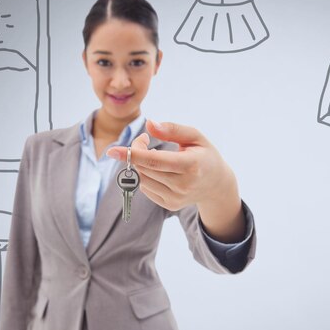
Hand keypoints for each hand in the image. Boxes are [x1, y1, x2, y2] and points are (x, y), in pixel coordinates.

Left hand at [106, 120, 235, 211]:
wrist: (216, 184)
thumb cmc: (205, 155)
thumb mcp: (195, 136)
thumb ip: (173, 129)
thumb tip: (149, 124)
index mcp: (191, 165)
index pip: (155, 161)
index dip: (133, 155)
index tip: (112, 150)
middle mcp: (183, 185)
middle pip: (145, 168)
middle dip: (136, 151)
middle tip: (144, 139)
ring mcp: (176, 198)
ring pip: (143, 179)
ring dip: (141, 164)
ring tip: (154, 155)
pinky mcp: (170, 205)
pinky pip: (146, 188)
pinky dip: (146, 175)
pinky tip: (159, 169)